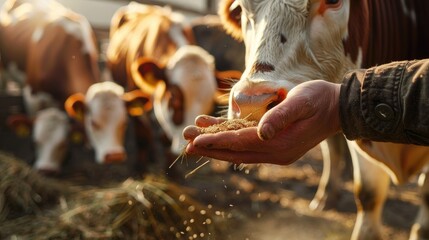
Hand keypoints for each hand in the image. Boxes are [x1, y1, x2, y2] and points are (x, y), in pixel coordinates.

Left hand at [183, 80, 340, 164]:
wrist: (338, 108)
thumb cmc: (320, 100)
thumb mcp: (302, 102)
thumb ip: (281, 116)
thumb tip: (262, 133)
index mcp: (279, 144)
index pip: (240, 143)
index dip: (216, 141)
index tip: (194, 141)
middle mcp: (273, 152)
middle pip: (234, 150)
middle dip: (208, 146)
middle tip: (184, 140)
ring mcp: (273, 150)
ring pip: (237, 148)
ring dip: (215, 142)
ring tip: (192, 134)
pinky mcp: (272, 144)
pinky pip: (245, 142)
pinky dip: (228, 136)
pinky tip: (213, 127)